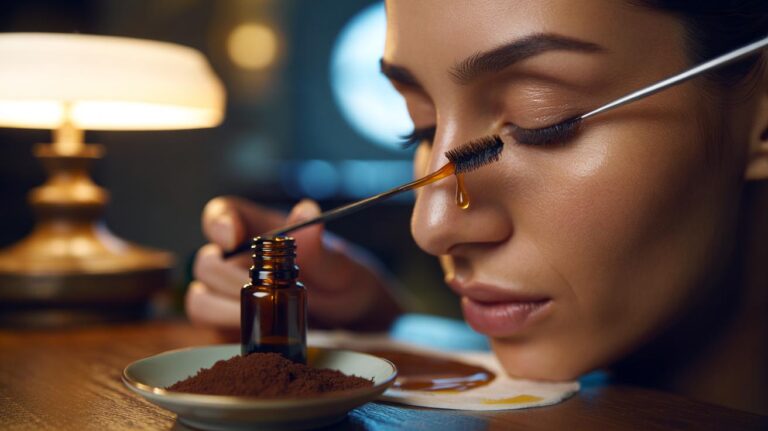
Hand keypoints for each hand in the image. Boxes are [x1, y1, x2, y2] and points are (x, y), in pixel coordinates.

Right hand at [185, 196, 401, 332]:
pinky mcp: (229, 327)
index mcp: (261, 231)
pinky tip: (256, 336)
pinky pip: (208, 331)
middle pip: (205, 262)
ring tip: (262, 318)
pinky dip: (226, 333)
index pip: (223, 213)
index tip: (234, 237)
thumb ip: (319, 247)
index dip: (219, 222)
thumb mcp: (341, 267)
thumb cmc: (345, 284)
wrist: (354, 323)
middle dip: (229, 279)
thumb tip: (307, 213)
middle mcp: (237, 260)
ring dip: (224, 310)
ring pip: (198, 298)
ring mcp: (228, 295)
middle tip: (263, 293)